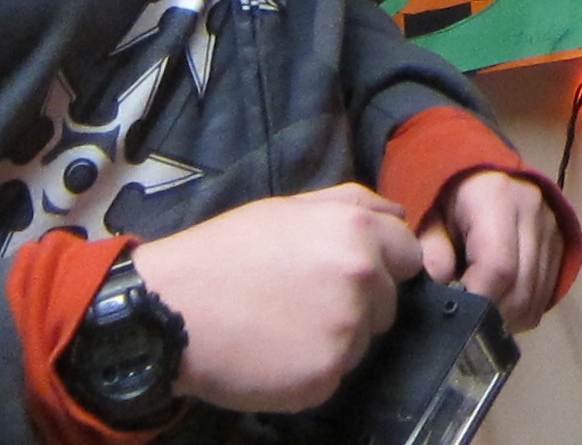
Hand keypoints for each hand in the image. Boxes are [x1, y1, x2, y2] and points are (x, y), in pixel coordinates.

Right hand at [131, 182, 419, 412]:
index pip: (408, 253)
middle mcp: (363, 279)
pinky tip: (276, 354)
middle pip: (390, 300)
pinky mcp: (325, 377)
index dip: (383, 263)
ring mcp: (347, 331)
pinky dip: (311, 369)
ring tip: (285, 326)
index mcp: (358, 231)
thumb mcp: (289, 207)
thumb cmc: (226, 252)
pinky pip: (335, 374)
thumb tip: (396, 212)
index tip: (349, 273)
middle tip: (307, 301)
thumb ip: (351, 204)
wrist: (173, 311)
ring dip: (338, 337)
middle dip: (362, 302)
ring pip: (364, 339)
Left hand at [422, 167, 561, 331]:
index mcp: (497, 198)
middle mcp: (533, 213)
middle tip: (463, 326)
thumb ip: (432, 253)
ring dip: (506, 320)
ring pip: (535, 299)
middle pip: (520, 289)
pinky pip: (544, 297)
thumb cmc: (454, 197)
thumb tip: (439, 293)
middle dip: (490, 318)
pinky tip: (500, 309)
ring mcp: (553, 231)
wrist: (492, 172)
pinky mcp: (562, 247)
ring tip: (479, 318)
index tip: (454, 318)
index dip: (477, 301)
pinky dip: (521, 314)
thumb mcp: (433, 217)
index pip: (498, 266)